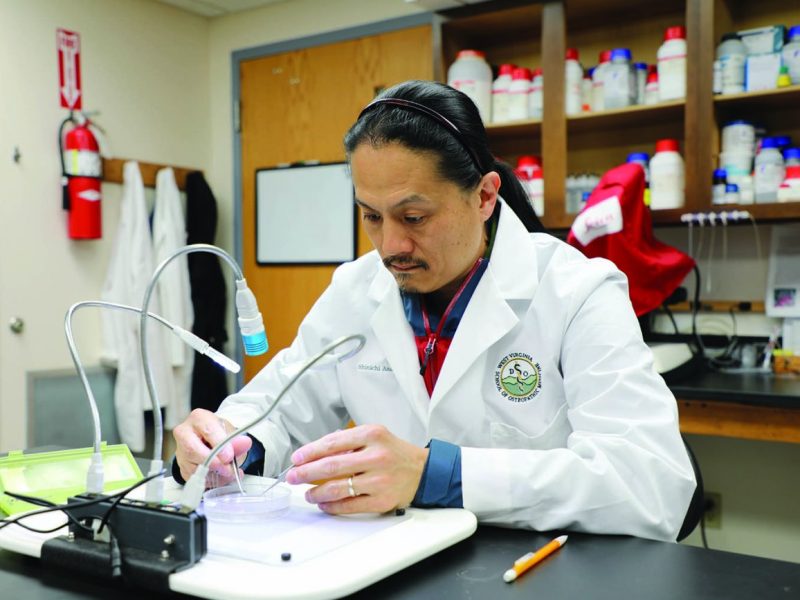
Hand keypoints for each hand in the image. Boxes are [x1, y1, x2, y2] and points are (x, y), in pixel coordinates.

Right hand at [173, 408, 251, 485]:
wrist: (211, 441)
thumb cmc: (219, 434)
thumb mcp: (231, 433)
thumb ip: (237, 440)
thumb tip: (245, 443)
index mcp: (199, 418)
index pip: (207, 430)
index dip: (218, 444)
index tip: (229, 456)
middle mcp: (185, 433)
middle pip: (192, 450)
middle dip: (213, 462)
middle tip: (228, 469)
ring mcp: (180, 451)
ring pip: (192, 467)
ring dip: (214, 475)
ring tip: (229, 474)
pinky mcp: (182, 466)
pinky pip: (193, 478)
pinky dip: (209, 481)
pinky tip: (220, 477)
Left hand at [286, 424, 428, 513]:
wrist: (423, 471)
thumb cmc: (394, 453)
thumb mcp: (375, 436)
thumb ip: (349, 442)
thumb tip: (316, 454)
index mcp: (372, 435)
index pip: (332, 443)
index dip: (310, 451)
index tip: (297, 458)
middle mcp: (376, 456)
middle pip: (331, 466)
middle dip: (306, 472)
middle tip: (293, 476)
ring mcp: (379, 480)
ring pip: (338, 488)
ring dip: (316, 492)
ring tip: (307, 493)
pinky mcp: (381, 500)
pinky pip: (349, 505)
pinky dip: (332, 506)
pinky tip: (324, 503)